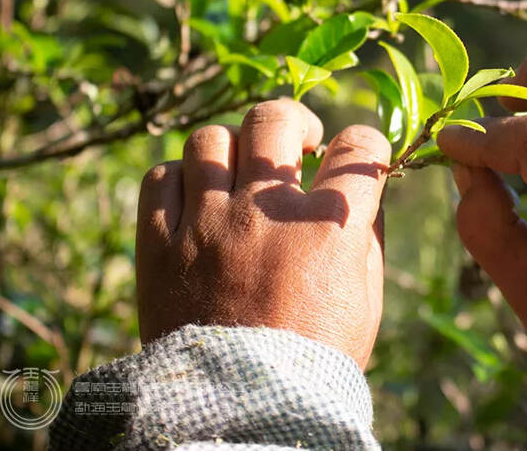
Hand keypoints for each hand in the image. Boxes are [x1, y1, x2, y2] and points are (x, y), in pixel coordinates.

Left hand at [135, 99, 389, 367]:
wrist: (240, 409)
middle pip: (275, 118)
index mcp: (327, 227)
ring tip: (241, 174)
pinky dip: (179, 179)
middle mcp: (265, 212)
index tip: (354, 155)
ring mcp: (207, 223)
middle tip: (298, 144)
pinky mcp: (159, 243)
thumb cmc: (315, 357)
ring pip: (210, 139)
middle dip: (296, 122)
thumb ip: (367, 235)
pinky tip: (197, 199)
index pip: (358, 147)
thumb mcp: (366, 299)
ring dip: (234, 149)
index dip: (365, 143)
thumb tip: (363, 191)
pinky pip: (159, 177)